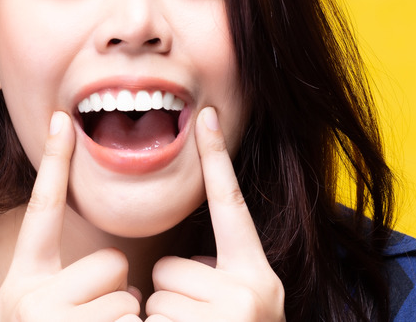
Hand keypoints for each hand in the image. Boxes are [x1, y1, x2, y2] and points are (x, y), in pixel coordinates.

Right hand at [0, 111, 141, 321]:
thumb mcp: (42, 310)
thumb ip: (65, 282)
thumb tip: (118, 273)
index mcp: (21, 281)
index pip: (43, 211)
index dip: (55, 164)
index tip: (61, 118)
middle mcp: (26, 299)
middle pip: (112, 260)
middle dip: (116, 289)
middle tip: (93, 320)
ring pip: (129, 296)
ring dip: (124, 320)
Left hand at [145, 107, 285, 321]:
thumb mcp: (244, 304)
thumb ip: (221, 273)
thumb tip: (176, 261)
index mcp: (259, 275)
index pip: (233, 208)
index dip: (218, 161)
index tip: (206, 115)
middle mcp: (251, 293)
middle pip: (172, 268)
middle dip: (174, 296)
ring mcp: (228, 318)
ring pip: (156, 298)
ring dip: (164, 321)